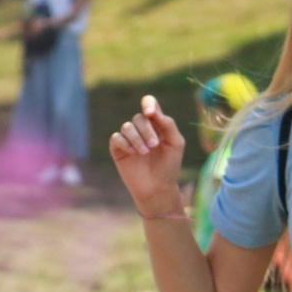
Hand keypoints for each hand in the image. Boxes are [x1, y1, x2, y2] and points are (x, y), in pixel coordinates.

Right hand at [109, 95, 186, 212]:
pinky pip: (116, 138)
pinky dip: (124, 143)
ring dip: (137, 138)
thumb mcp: (176, 143)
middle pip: (139, 117)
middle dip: (147, 130)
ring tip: (145, 152)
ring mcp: (129, 138)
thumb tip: (153, 112)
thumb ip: (168, 124)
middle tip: (154, 145)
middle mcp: (142, 129)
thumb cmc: (169, 165)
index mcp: (157, 124)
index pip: (149, 104)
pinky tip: (132, 153)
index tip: (150, 113)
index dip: (148, 103)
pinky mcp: (118, 149)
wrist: (158, 188)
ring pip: (127, 127)